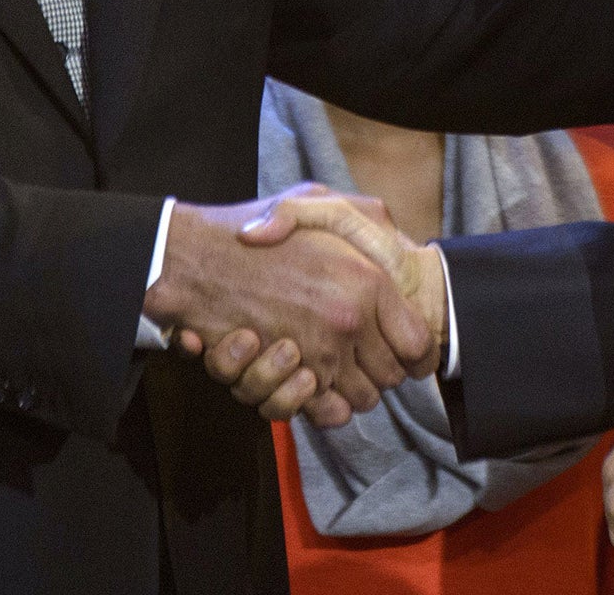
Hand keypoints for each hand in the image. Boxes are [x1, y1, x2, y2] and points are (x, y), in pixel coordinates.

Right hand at [145, 186, 434, 428]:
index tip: (401, 349)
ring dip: (348, 389)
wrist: (194, 260)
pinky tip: (307, 379)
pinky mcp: (287, 378)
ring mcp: (318, 352)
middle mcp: (349, 319)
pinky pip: (325, 412)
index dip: (412, 352)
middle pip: (392, 377)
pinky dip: (320, 404)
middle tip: (357, 352)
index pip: (418, 344)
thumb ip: (362, 215)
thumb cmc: (254, 228)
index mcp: (367, 279)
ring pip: (360, 400)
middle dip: (378, 370)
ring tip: (328, 362)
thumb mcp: (316, 201)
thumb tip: (396, 246)